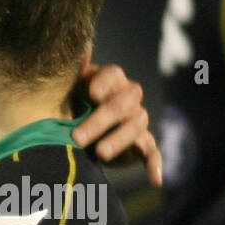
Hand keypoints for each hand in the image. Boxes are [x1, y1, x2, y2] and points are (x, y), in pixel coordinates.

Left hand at [71, 56, 162, 187]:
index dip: (103, 84)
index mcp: (110, 81)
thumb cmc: (73, 104)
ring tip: (99, 154)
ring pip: (136, 126)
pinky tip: (156, 180)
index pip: (114, 75)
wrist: (78, 133)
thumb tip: (83, 44)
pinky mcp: (141, 146)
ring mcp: (137, 122)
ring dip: (118, 140)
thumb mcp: (68, 87)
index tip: (90, 95)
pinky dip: (155, 165)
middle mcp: (128, 98)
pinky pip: (153, 153)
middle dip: (100, 120)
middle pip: (123, 104)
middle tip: (76, 137)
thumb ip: (75, 69)